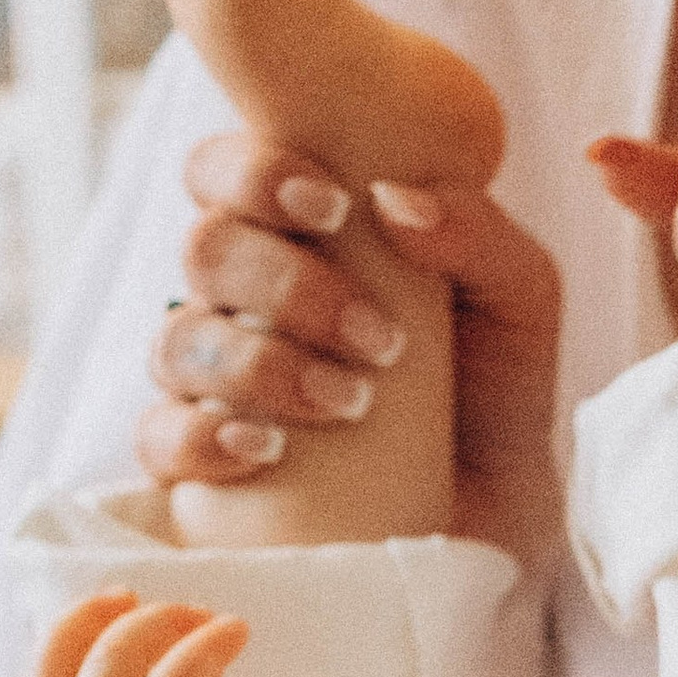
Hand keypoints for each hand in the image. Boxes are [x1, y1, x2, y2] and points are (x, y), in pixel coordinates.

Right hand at [139, 132, 566, 574]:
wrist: (500, 505)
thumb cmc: (496, 382)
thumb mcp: (518, 295)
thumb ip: (475, 232)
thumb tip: (394, 200)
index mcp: (297, 233)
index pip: (224, 170)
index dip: (254, 174)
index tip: (332, 208)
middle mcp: (241, 297)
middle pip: (204, 251)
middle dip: (285, 285)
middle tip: (376, 337)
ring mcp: (214, 380)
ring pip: (178, 342)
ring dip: (259, 365)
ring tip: (350, 401)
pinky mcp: (204, 463)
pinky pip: (159, 438)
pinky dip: (202, 438)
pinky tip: (264, 447)